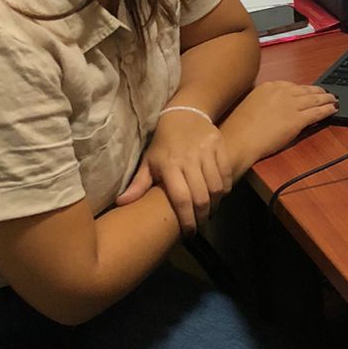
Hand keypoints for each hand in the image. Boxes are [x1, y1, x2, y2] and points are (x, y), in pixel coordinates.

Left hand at [116, 108, 232, 235]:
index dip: (187, 219)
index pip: (181, 198)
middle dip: (202, 217)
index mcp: (168, 165)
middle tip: (200, 226)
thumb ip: (138, 184)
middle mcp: (189, 159)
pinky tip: (218, 196)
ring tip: (209, 213)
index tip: (189, 234)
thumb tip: (121, 204)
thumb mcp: (149, 161)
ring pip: (216, 187)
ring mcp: (206, 151)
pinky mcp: (219, 146)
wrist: (184, 114)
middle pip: (201, 196)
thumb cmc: (163, 143)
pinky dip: (224, 189)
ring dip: (215, 204)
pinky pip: (226, 174)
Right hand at [220, 81, 337, 172]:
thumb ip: (265, 102)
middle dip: (318, 92)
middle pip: (306, 90)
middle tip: (327, 94)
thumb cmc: (240, 128)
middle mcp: (281, 92)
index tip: (308, 92)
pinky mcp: (297, 119)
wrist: (239, 140)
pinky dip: (327, 110)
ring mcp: (290, 105)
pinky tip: (333, 109)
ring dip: (327, 99)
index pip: (292, 86)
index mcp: (268, 86)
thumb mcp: (251, 105)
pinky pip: (317, 112)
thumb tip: (275, 107)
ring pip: (315, 99)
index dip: (303, 90)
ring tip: (334, 100)